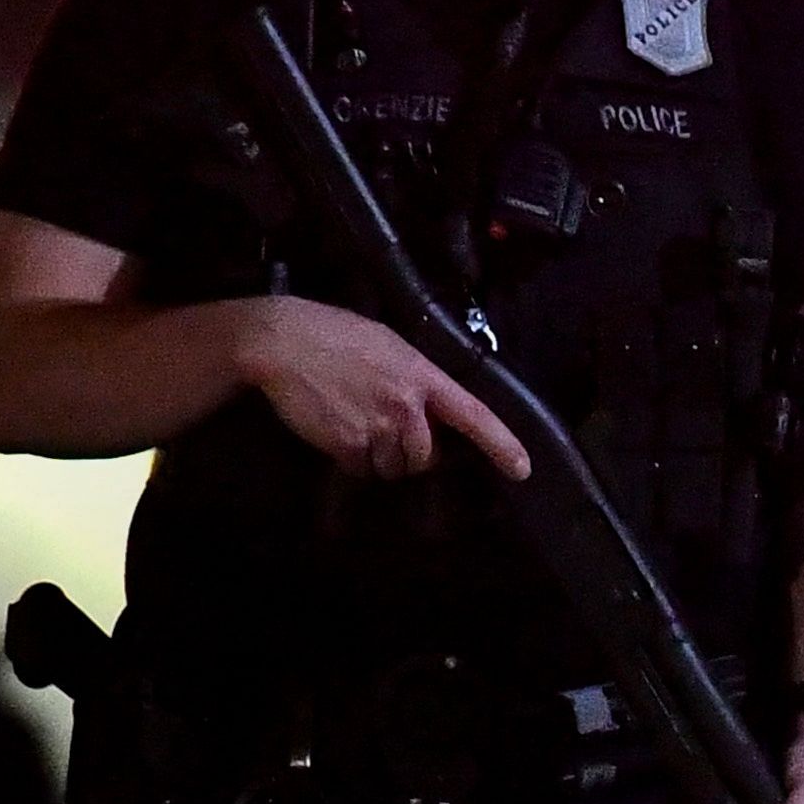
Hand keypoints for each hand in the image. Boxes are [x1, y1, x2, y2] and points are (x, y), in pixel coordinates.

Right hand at [229, 297, 530, 481]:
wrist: (282, 342)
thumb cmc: (334, 334)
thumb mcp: (388, 344)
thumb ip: (414, 377)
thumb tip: (426, 407)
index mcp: (423, 376)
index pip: (474, 415)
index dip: (502, 444)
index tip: (522, 470)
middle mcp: (407, 406)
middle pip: (426, 457)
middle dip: (411, 454)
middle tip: (385, 429)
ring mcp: (378, 428)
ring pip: (393, 468)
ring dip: (380, 458)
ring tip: (355, 423)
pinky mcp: (348, 445)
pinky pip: (362, 469)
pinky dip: (352, 460)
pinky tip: (337, 430)